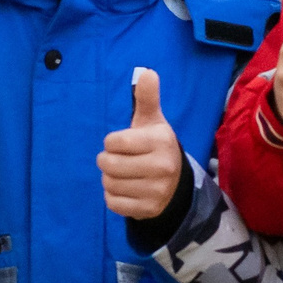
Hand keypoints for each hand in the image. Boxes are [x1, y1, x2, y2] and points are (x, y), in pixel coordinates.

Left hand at [99, 67, 184, 219]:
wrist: (175, 183)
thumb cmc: (155, 145)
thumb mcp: (152, 121)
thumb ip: (147, 98)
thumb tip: (147, 72)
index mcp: (161, 141)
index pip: (116, 142)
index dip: (111, 142)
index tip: (120, 143)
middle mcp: (163, 167)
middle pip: (109, 165)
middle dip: (106, 161)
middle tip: (117, 160)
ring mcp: (157, 191)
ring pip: (109, 184)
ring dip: (109, 179)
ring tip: (122, 174)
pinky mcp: (149, 210)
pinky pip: (113, 203)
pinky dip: (112, 196)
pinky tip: (124, 189)